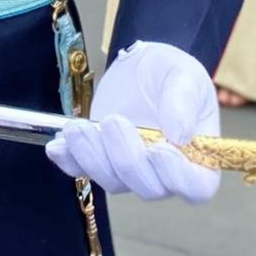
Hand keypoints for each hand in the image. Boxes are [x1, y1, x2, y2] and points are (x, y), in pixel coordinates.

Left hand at [45, 42, 221, 203]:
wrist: (142, 67)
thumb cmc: (172, 74)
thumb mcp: (184, 75)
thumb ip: (182, 101)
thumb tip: (179, 134)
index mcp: (198, 159)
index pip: (195, 187)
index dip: (177, 177)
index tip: (159, 148)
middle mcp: (165, 175)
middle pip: (148, 188)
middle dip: (127, 158)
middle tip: (113, 121)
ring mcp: (130, 172)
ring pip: (112, 182)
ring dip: (92, 157)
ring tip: (78, 127)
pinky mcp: (100, 160)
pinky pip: (82, 170)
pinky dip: (68, 160)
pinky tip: (58, 144)